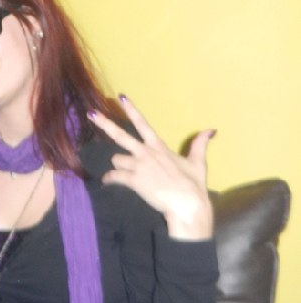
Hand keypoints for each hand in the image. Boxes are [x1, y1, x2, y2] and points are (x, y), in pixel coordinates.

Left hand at [88, 96, 215, 239]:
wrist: (187, 205)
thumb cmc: (193, 185)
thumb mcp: (198, 162)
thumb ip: (200, 144)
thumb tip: (212, 130)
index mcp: (159, 146)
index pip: (142, 123)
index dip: (131, 109)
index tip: (121, 97)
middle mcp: (146, 153)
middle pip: (120, 135)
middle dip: (104, 123)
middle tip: (91, 114)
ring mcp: (138, 166)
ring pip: (116, 160)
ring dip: (117, 165)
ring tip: (120, 172)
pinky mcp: (133, 180)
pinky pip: (114, 177)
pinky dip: (109, 179)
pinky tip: (107, 181)